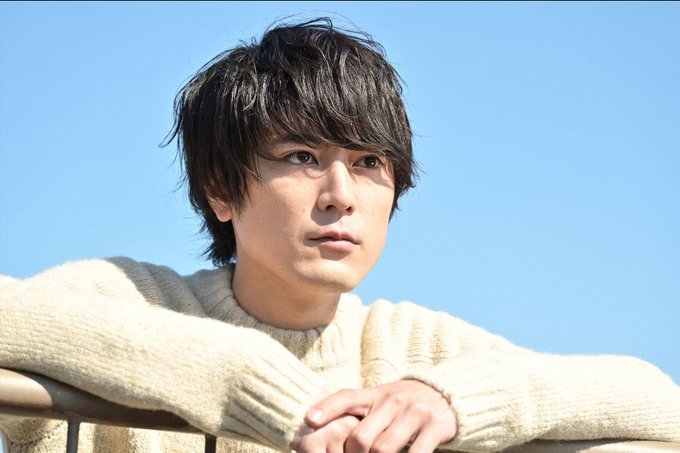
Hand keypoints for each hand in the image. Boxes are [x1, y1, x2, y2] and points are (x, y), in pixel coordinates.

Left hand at [298, 380, 457, 452]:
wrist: (446, 394)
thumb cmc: (403, 404)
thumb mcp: (380, 400)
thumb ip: (358, 412)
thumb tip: (318, 424)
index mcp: (376, 394)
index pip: (346, 397)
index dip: (326, 408)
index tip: (308, 420)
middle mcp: (393, 400)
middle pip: (361, 436)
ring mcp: (415, 413)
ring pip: (384, 449)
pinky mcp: (435, 426)